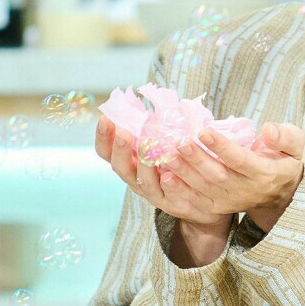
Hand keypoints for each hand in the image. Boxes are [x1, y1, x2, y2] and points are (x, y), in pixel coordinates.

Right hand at [94, 115, 231, 228]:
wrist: (200, 195)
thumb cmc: (178, 160)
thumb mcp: (163, 141)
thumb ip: (160, 126)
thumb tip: (165, 102)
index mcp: (130, 161)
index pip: (108, 151)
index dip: (104, 137)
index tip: (105, 119)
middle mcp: (136, 178)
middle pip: (119, 167)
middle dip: (120, 149)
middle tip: (123, 133)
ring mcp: (152, 192)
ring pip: (142, 181)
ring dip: (143, 165)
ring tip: (147, 147)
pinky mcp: (172, 203)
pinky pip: (168, 194)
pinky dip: (167, 184)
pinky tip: (168, 175)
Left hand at [165, 122, 304, 232]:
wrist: (282, 194)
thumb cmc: (285, 160)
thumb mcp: (296, 146)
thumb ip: (286, 136)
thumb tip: (268, 130)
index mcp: (264, 173)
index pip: (240, 160)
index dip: (222, 147)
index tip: (204, 131)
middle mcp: (247, 190)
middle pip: (218, 175)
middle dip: (197, 159)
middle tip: (179, 141)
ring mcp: (231, 201)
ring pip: (205, 189)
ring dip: (185, 173)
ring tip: (168, 155)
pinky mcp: (219, 207)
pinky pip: (198, 202)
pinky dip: (181, 192)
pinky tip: (166, 178)